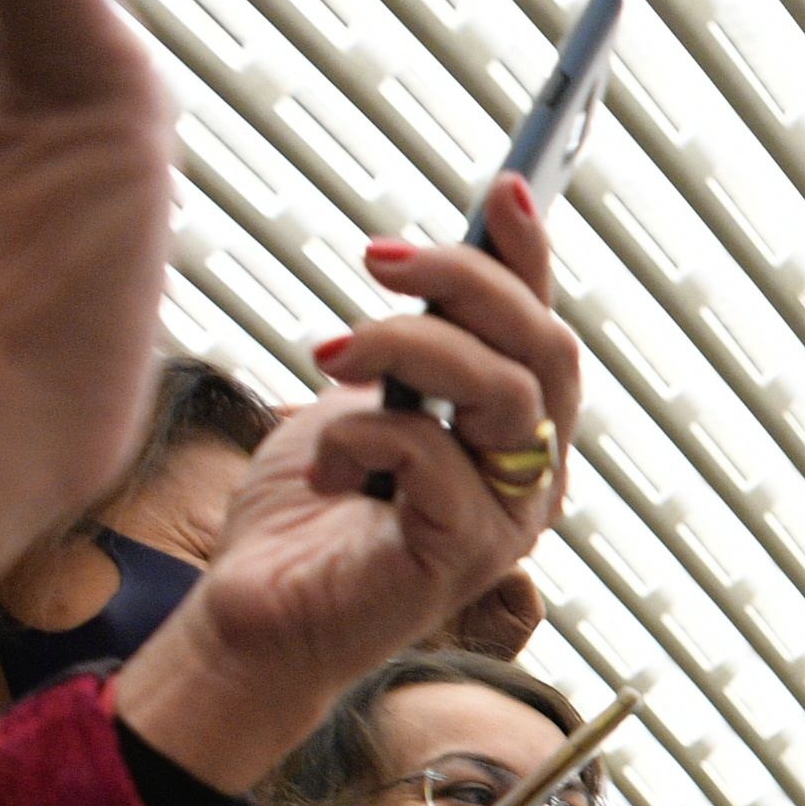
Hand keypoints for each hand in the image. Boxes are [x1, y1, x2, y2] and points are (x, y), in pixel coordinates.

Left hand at [108, 172, 583, 791]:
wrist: (256, 618)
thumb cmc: (311, 514)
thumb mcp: (360, 399)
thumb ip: (408, 348)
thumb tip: (429, 259)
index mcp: (521, 437)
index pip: (548, 331)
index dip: (533, 257)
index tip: (503, 187)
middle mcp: (536, 479)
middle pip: (545, 351)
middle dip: (466, 282)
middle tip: (374, 257)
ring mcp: (509, 524)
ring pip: (504, 393)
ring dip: (408, 348)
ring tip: (329, 352)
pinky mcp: (463, 559)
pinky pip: (435, 457)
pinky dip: (365, 437)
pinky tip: (331, 468)